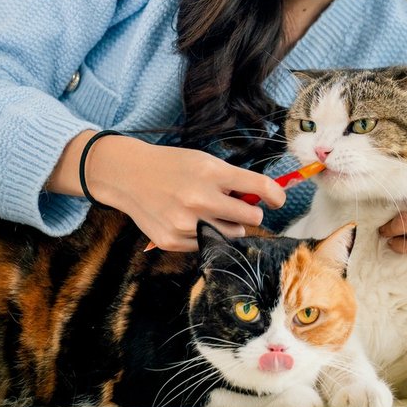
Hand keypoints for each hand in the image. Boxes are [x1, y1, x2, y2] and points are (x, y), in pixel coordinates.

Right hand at [82, 135, 283, 250]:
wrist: (128, 176)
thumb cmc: (172, 166)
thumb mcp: (204, 161)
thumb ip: (231, 180)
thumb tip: (260, 200)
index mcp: (210, 173)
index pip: (258, 187)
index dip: (276, 195)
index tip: (277, 200)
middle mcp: (200, 199)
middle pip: (251, 218)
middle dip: (250, 212)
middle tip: (238, 207)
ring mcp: (185, 223)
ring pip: (232, 235)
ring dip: (230, 226)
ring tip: (211, 213)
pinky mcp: (172, 241)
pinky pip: (206, 245)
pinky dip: (205, 235)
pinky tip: (189, 221)